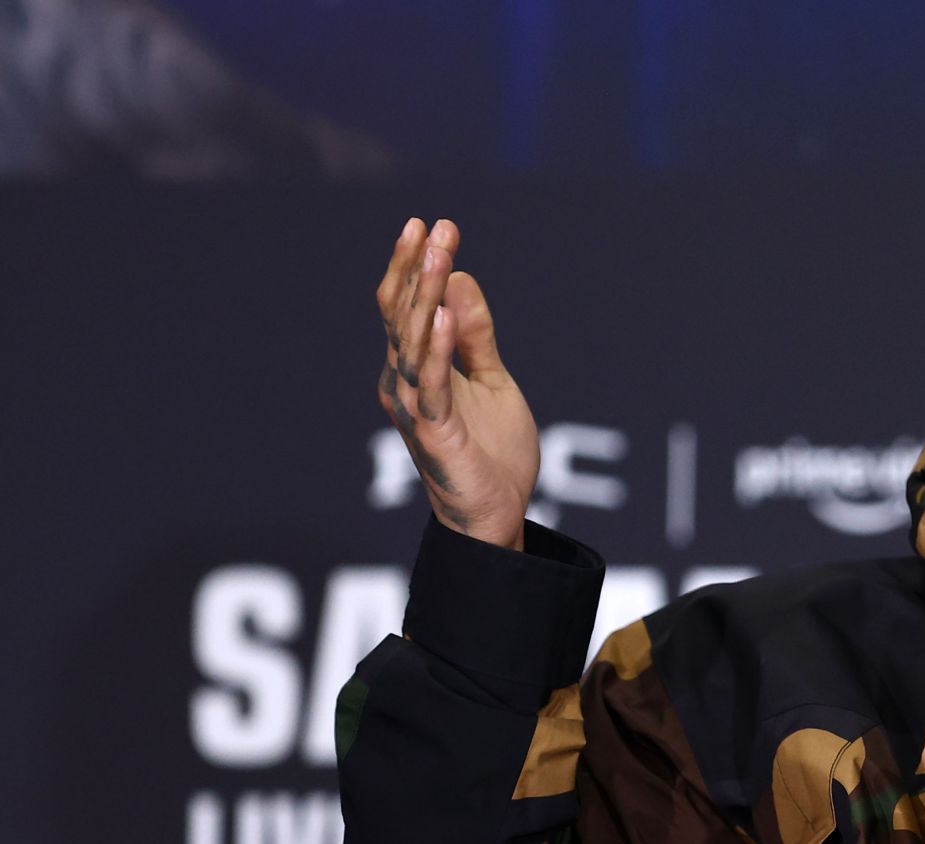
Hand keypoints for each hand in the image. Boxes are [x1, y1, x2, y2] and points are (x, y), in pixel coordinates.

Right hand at [374, 217, 538, 549]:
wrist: (497, 513)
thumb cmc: (490, 451)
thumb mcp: (491, 381)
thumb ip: (476, 336)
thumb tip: (460, 278)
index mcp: (415, 368)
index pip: (407, 307)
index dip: (415, 266)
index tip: (431, 224)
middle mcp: (404, 382)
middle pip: (401, 315)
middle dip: (417, 268)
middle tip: (433, 227)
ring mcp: (414, 407)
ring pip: (411, 341)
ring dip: (424, 295)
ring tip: (437, 254)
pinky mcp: (434, 432)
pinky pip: (430, 384)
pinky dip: (434, 349)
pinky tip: (440, 315)